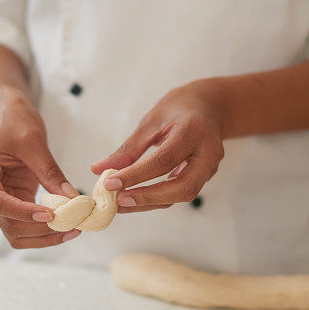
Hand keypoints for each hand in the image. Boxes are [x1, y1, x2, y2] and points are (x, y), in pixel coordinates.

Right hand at [0, 88, 79, 247]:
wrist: (8, 115)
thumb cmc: (14, 121)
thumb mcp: (33, 141)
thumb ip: (50, 172)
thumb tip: (71, 199)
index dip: (22, 213)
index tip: (50, 215)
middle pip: (7, 224)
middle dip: (40, 229)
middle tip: (73, 225)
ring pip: (16, 232)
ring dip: (43, 237)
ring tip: (73, 230)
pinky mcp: (12, 203)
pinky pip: (26, 225)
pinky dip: (44, 230)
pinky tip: (66, 227)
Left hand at [91, 80, 225, 211]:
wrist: (210, 106)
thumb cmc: (178, 109)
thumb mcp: (151, 121)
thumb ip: (128, 148)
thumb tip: (98, 170)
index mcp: (193, 131)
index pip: (164, 160)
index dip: (136, 175)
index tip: (109, 183)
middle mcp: (208, 152)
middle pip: (183, 187)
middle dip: (149, 198)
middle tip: (118, 201)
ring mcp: (210, 167)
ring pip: (183, 194)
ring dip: (150, 203)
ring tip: (120, 203)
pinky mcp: (205, 176)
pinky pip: (180, 192)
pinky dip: (157, 198)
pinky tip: (134, 198)